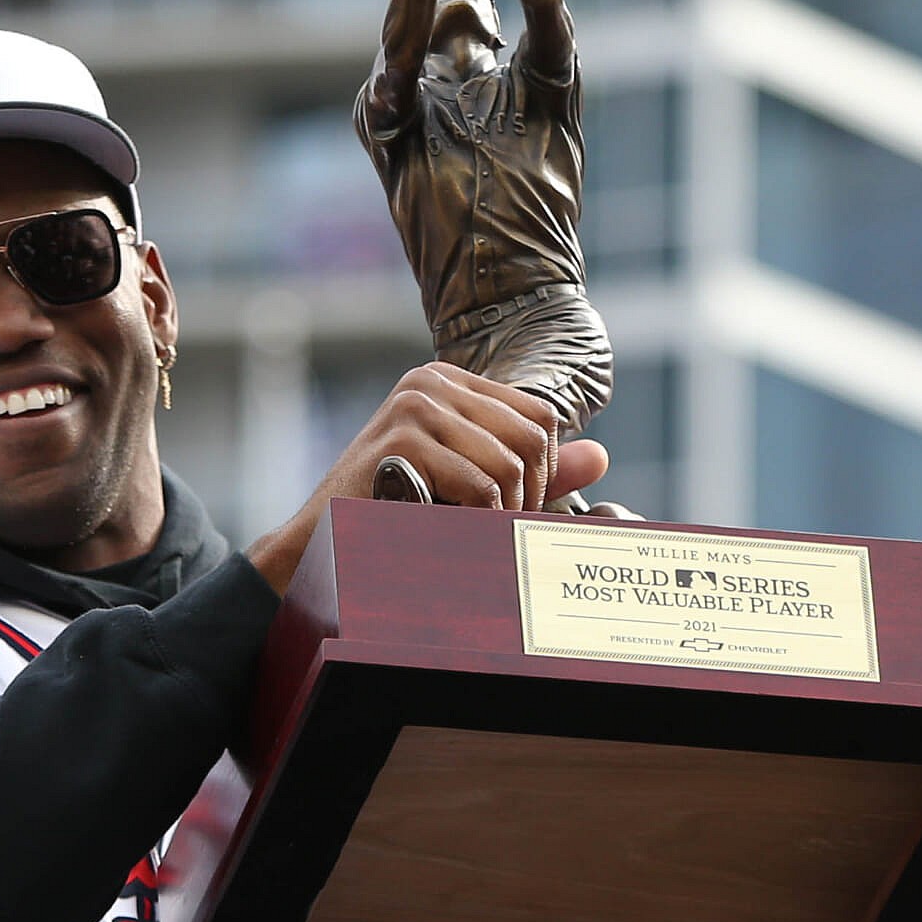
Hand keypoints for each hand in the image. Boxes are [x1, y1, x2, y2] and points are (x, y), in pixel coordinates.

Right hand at [243, 363, 609, 590]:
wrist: (319, 540)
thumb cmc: (392, 510)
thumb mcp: (467, 480)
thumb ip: (529, 465)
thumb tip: (602, 456)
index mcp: (448, 382)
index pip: (540, 417)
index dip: (546, 471)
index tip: (520, 508)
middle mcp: (432, 382)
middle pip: (532, 439)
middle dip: (530, 495)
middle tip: (504, 530)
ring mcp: (415, 406)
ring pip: (509, 466)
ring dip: (502, 514)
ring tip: (474, 534)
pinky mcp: (403, 440)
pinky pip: (479, 487)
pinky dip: (479, 521)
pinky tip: (453, 531)